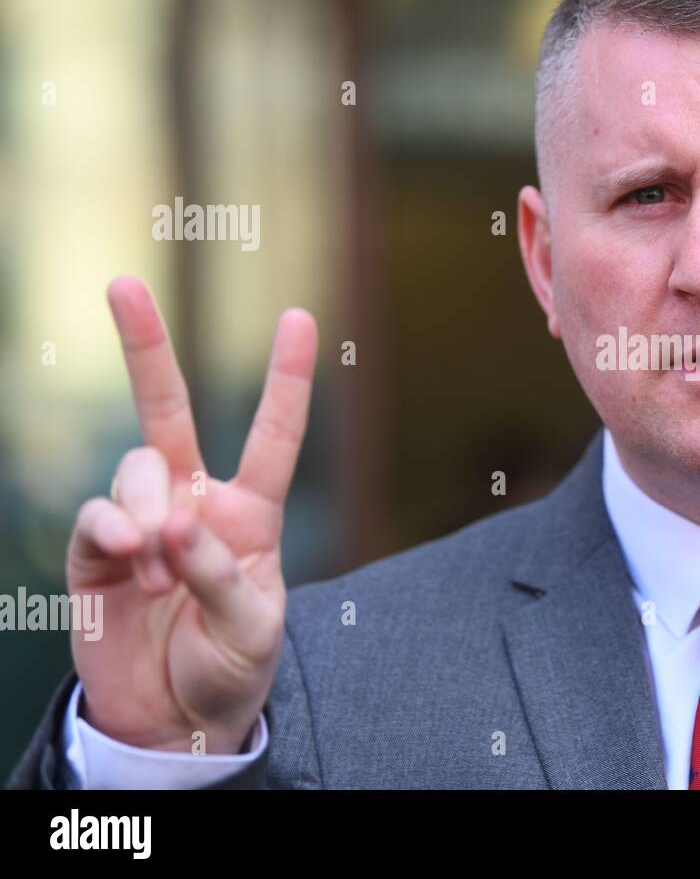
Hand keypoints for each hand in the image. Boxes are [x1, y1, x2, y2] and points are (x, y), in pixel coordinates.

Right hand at [67, 275, 317, 753]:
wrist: (174, 720)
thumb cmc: (230, 668)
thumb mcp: (252, 628)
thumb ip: (221, 572)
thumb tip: (174, 524)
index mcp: (251, 512)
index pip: (274, 434)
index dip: (285, 378)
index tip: (298, 315)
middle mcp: (194, 502)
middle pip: (168, 410)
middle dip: (145, 345)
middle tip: (122, 283)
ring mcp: (142, 521)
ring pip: (136, 469)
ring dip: (148, 511)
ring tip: (160, 574)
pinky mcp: (96, 552)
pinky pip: (98, 518)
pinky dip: (114, 533)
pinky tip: (133, 565)